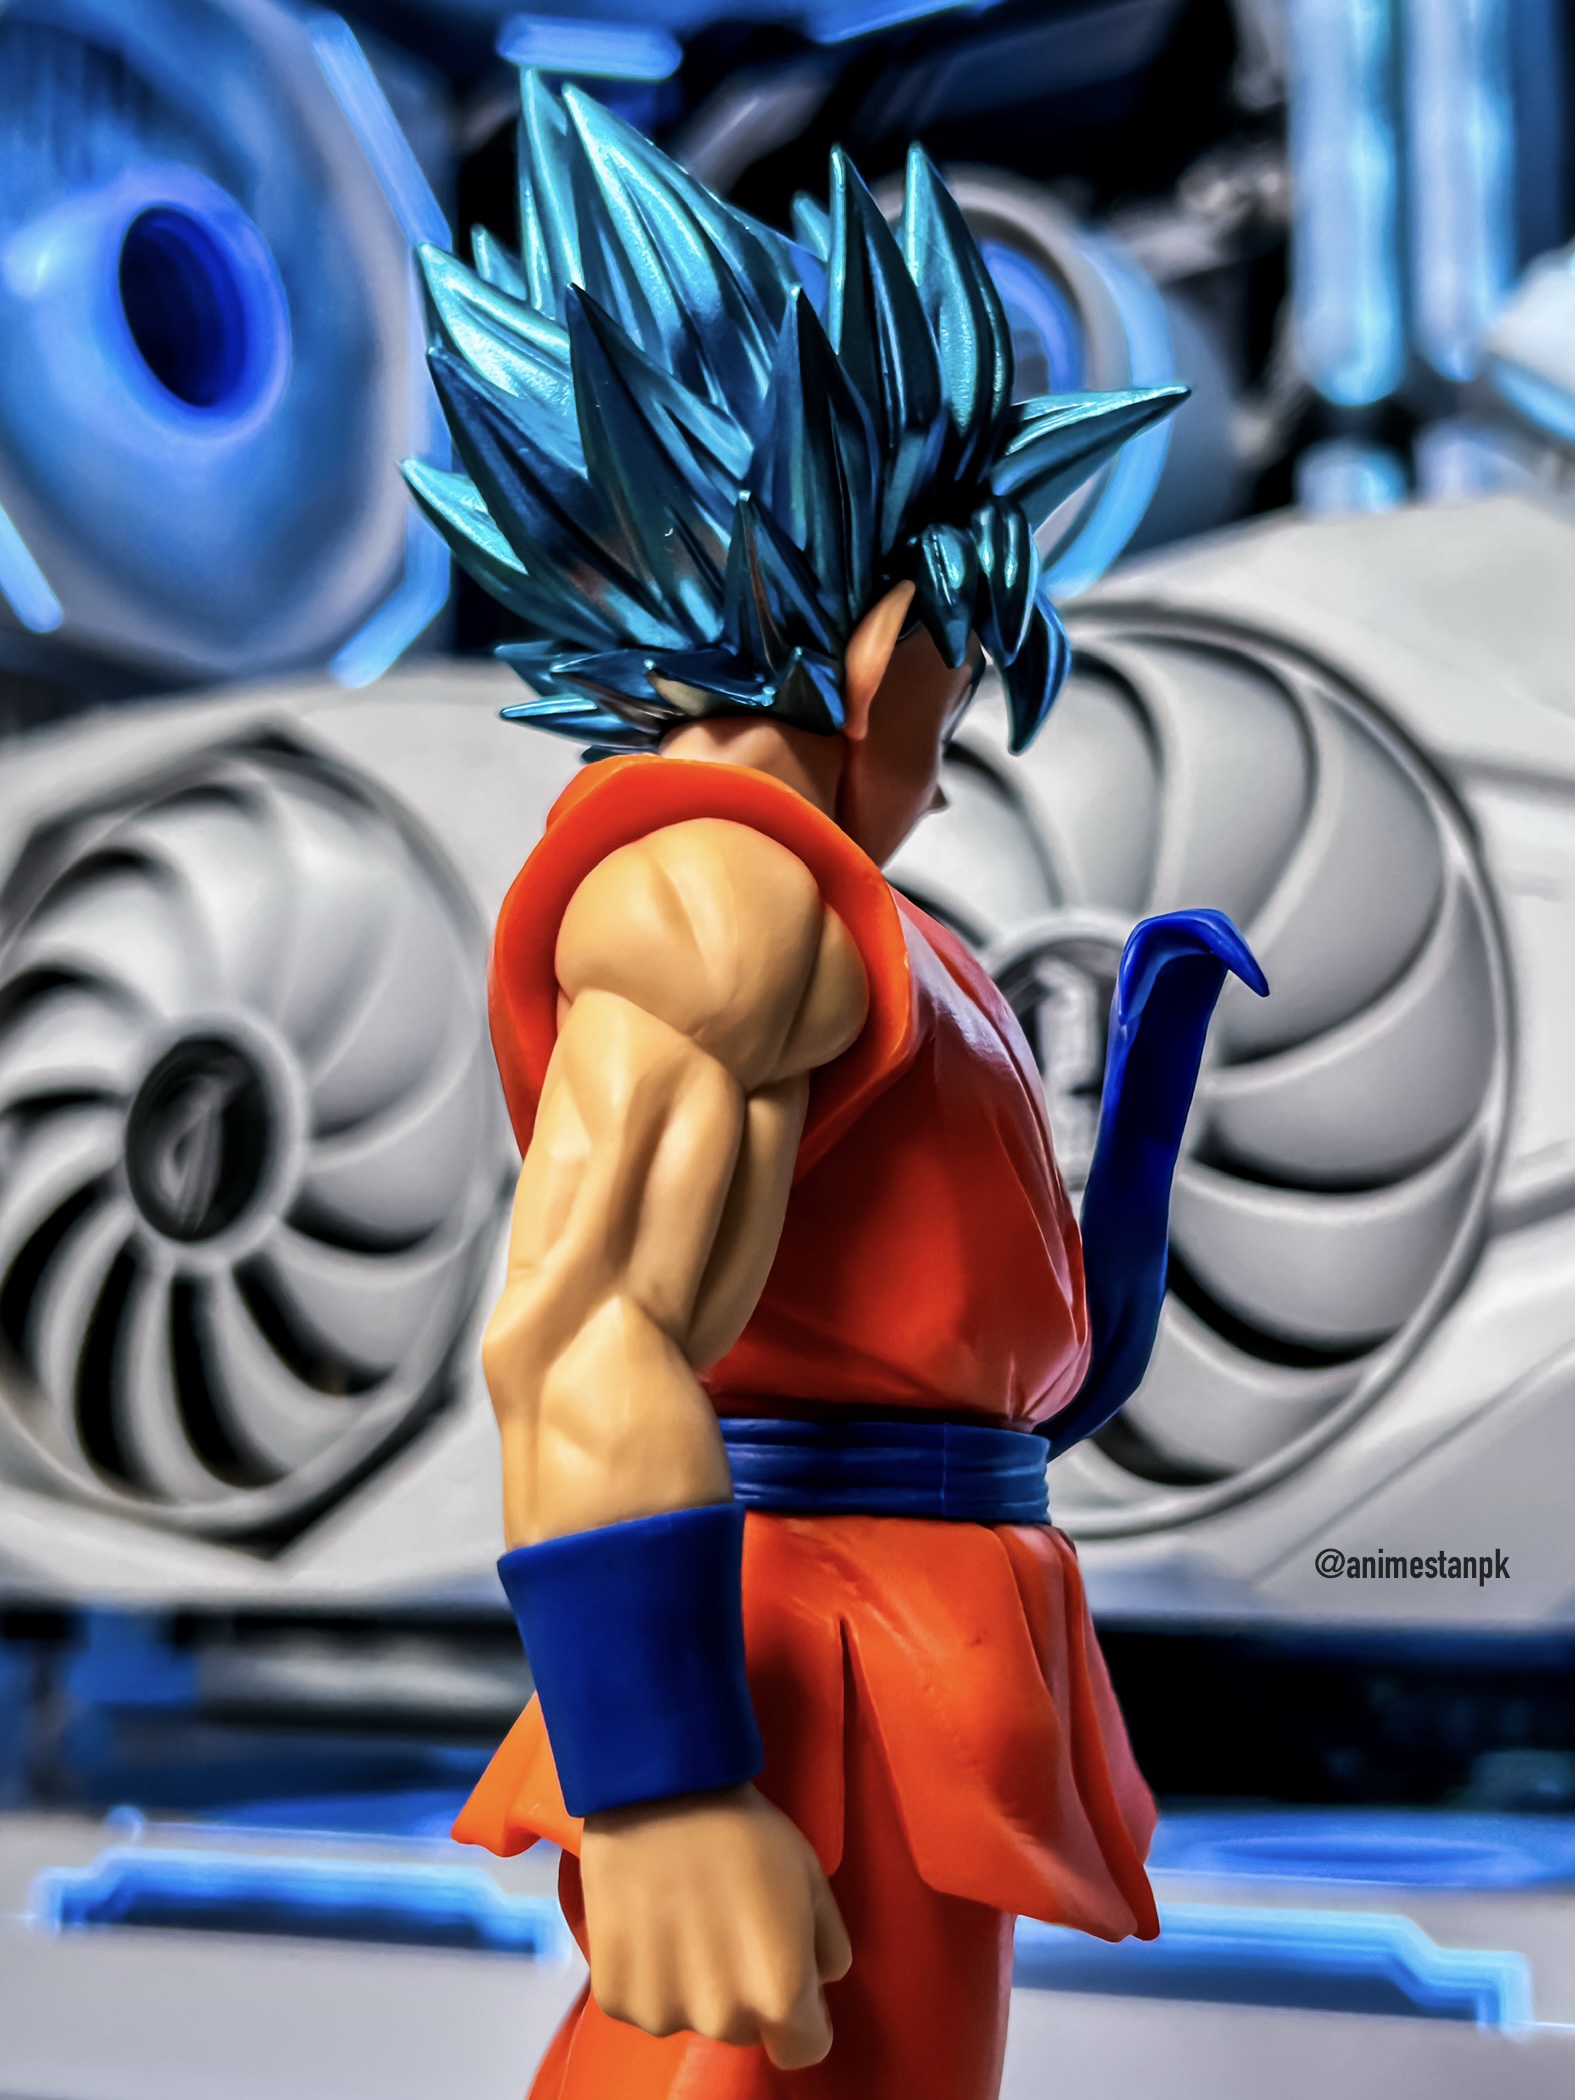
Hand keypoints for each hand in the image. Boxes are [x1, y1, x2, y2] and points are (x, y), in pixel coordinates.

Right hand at [580, 1783, 852, 2067]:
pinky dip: (646, 1974)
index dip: (801, 2015)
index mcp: (779, 1992)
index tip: (783, 1975)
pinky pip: (642, 2002)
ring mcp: (662, 2011)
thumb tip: (816, 1981)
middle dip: (742, 1990)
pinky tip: (649, 1922)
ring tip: (683, 1916)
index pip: (804, 2048)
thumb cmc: (744, 1830)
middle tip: (727, 1925)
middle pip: (743, 2027)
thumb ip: (828, 1946)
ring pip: (690, 2016)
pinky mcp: (614, 1995)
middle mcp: (721, 2017)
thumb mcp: (812, 1878)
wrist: (657, 1791)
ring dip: (690, 1983)